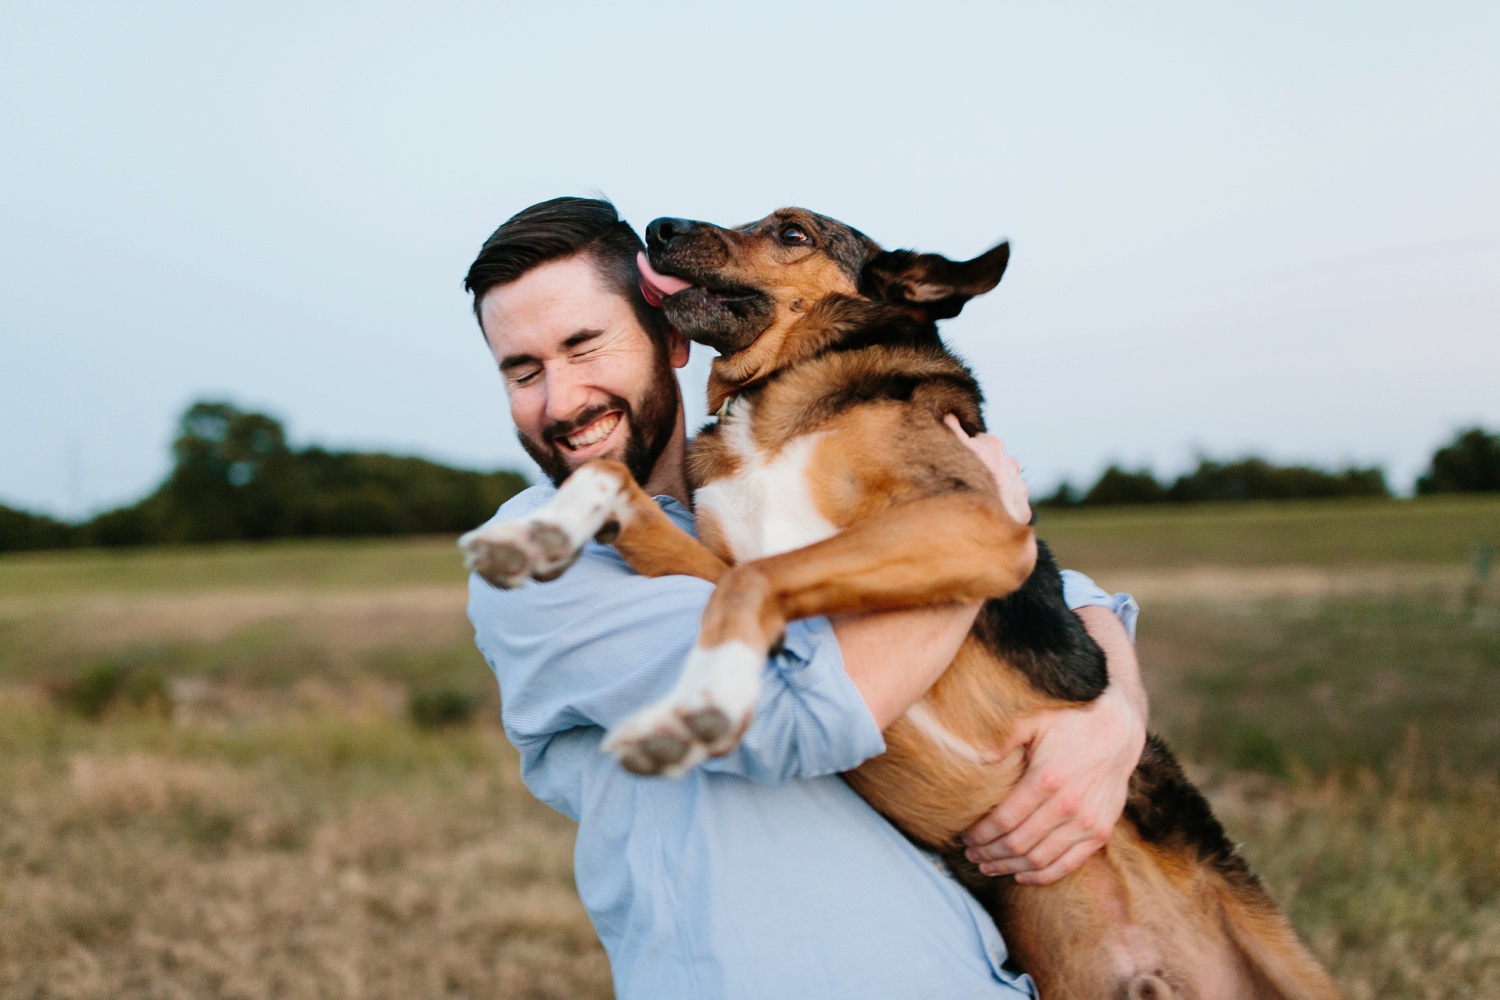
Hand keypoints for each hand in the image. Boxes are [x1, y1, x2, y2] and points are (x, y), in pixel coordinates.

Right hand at [944, 414, 1030, 523]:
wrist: (983, 525)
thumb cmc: (963, 483)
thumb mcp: (953, 449)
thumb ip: (952, 428)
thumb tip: (952, 414)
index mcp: (992, 445)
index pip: (976, 440)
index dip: (964, 450)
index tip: (956, 461)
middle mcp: (1010, 463)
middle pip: (991, 462)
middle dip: (980, 468)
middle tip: (964, 482)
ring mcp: (1018, 487)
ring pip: (1002, 483)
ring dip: (992, 488)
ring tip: (975, 501)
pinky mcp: (1023, 509)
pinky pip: (1011, 505)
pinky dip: (1001, 508)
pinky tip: (987, 514)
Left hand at [961, 684, 1144, 884]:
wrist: (1118, 728)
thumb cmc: (1070, 721)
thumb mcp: (1034, 719)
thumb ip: (1004, 738)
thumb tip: (976, 759)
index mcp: (1046, 779)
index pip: (1003, 820)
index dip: (980, 834)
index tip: (963, 836)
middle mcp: (1068, 805)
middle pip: (1018, 844)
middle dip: (989, 853)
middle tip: (970, 854)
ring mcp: (1087, 822)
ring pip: (1040, 859)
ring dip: (1009, 867)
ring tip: (988, 866)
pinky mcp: (1101, 831)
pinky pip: (1069, 864)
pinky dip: (1043, 875)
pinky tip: (1021, 875)